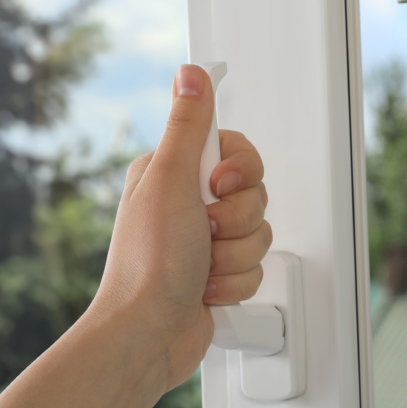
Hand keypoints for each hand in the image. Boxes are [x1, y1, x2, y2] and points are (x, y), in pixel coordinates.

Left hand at [91, 64, 270, 394]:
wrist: (147, 334)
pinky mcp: (219, 274)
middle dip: (238, 220)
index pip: (235, 150)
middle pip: (254, 193)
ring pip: (259, 233)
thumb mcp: (170, 182)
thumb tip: (191, 73)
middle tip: (206, 231)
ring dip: (235, 256)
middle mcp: (188, 203)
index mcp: (172, 173)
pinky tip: (205, 289)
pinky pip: (255, 267)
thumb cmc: (148, 264)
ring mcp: (205, 241)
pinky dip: (234, 283)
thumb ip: (188, 127)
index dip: (239, 171)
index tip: (220, 185)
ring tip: (202, 267)